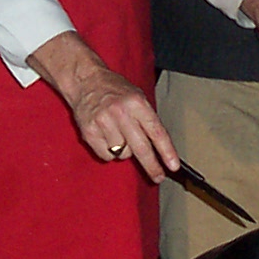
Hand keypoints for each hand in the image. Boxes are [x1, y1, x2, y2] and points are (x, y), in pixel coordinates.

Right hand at [28, 30, 178, 177]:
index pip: (156, 131)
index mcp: (137, 103)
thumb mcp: (137, 96)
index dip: (166, 151)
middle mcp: (121, 112)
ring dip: (124, 151)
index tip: (173, 166)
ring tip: (118, 133)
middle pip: (141, 148)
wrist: (85, 81)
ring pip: (123, 154)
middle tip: (158, 177)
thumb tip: (161, 149)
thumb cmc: (114, 90)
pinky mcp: (89, 132)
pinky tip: (106, 136)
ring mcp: (103, 122)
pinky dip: (109, 152)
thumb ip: (148, 120)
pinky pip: (106, 155)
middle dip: (151, 166)